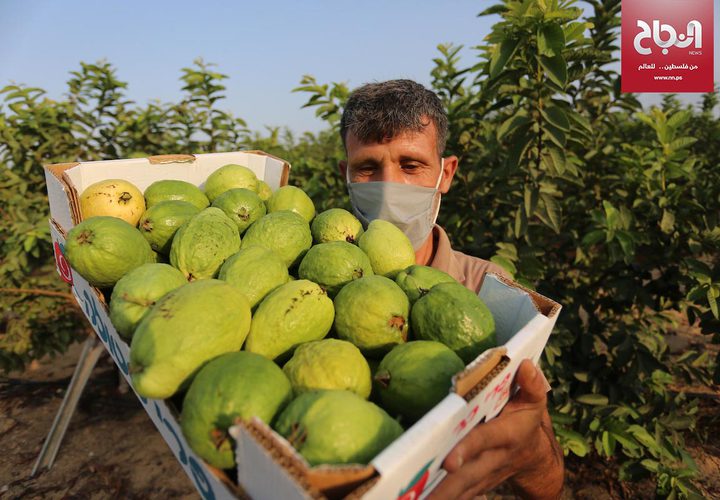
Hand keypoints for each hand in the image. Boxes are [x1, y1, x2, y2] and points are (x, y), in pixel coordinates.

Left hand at [427, 359, 563, 499]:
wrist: (534, 457)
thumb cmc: (527, 420)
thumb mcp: (534, 401)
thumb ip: (531, 384)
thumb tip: (524, 364)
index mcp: (508, 435)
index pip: (484, 440)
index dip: (467, 450)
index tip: (448, 462)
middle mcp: (494, 458)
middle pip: (467, 474)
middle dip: (445, 486)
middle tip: (418, 494)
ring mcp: (484, 474)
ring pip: (460, 489)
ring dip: (438, 496)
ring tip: (411, 499)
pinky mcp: (475, 483)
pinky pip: (458, 494)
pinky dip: (439, 497)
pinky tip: (418, 499)